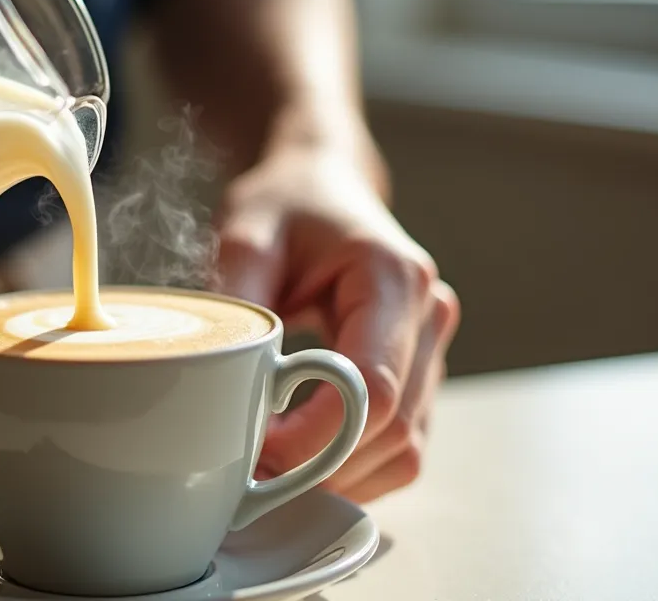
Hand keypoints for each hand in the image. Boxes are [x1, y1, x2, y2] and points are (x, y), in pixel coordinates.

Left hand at [214, 135, 459, 503]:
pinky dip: (353, 466)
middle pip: (392, 430)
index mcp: (393, 278)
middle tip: (247, 470)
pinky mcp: (422, 373)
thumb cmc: (285, 205)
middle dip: (319, 466)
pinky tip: (301, 457)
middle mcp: (428, 316)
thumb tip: (224, 382)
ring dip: (338, 474)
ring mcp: (432, 348)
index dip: (315, 441)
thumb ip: (239, 301)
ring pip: (403, 449)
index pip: (371, 390)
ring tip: (270, 464)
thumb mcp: (246, 235)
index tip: (253, 452)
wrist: (320, 184)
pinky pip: (402, 446)